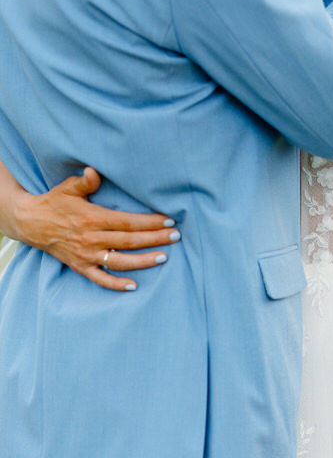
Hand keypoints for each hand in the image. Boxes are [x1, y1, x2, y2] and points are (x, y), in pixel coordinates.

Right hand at [13, 168, 178, 292]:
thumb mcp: (68, 188)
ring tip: (164, 257)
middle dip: (155, 239)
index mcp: (93, 219)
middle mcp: (92, 239)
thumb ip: (85, 181)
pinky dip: (116, 284)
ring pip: (120, 261)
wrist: (31, 223)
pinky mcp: (80, 266)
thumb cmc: (55, 202)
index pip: (128, 222)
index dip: (150, 222)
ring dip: (143, 261)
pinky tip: (133, 286)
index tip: (169, 221)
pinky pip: (100, 279)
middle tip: (176, 237)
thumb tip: (94, 171)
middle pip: (130, 241)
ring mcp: (86, 255)